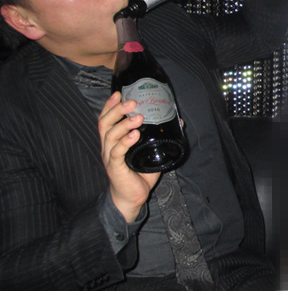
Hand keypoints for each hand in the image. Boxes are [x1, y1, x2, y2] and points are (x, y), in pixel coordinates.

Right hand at [98, 92, 159, 222]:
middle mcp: (108, 146)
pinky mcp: (115, 167)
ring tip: (137, 117)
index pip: (106, 119)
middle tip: (132, 102)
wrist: (131, 198)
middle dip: (117, 110)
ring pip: (110, 135)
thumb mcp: (151, 151)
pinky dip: (125, 142)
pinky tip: (134, 135)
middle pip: (105, 123)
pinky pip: (117, 152)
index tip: (119, 93)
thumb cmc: (139, 174)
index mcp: (113, 140)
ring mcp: (109, 157)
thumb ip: (161, 136)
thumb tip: (178, 120)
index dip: (110, 105)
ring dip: (124, 124)